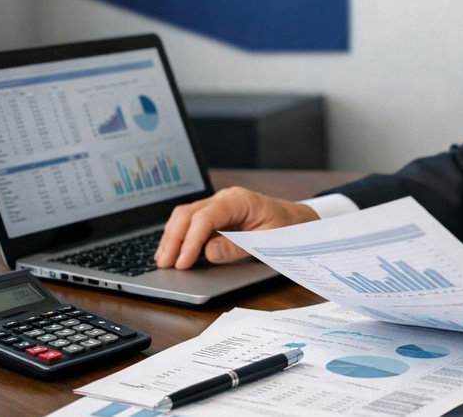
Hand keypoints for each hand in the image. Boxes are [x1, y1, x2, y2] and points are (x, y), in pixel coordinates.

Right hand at [155, 186, 318, 268]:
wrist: (300, 221)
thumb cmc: (288, 229)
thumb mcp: (268, 241)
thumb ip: (238, 247)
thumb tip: (207, 252)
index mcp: (239, 200)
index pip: (205, 217)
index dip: (190, 240)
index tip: (182, 262)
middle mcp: (225, 198)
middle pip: (188, 213)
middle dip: (173, 238)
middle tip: (164, 263)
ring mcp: (219, 204)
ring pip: (185, 216)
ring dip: (172, 237)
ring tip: (163, 260)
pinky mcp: (217, 215)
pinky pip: (192, 222)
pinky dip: (181, 236)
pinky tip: (174, 252)